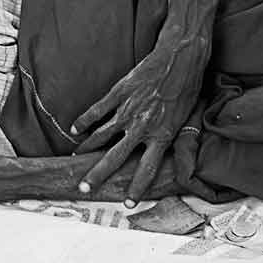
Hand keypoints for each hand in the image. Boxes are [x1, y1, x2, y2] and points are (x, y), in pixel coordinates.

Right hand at [69, 30, 209, 200]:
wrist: (180, 58)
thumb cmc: (188, 88)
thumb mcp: (185, 119)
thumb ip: (169, 137)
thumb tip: (163, 151)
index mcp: (162, 136)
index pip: (147, 169)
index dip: (137, 188)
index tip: (127, 203)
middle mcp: (143, 127)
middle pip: (116, 157)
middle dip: (98, 174)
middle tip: (84, 187)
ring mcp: (128, 110)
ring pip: (102, 135)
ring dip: (86, 148)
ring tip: (75, 157)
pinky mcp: (119, 93)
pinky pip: (97, 110)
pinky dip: (84, 121)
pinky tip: (75, 129)